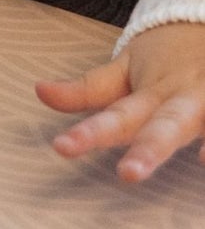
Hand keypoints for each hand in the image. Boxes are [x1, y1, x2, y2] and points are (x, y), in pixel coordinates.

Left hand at [36, 21, 204, 182]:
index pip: (117, 116)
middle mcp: (183, 98)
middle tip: (129, 174)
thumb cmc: (166, 54)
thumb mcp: (125, 69)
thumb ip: (87, 89)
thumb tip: (40, 91)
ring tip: (203, 161)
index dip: (90, 132)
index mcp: (151, 93)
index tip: (61, 147)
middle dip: (149, 148)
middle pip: (166, 124)